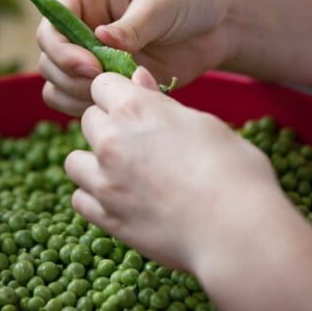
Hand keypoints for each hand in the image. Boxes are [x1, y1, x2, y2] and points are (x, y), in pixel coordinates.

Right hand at [37, 0, 233, 115]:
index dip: (63, 50)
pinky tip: (120, 104)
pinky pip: (76, 101)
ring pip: (56, 84)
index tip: (91, 66)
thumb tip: (100, 37)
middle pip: (48, 59)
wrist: (217, 21)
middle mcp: (77, 25)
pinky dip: (89, 108)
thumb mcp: (161, 3)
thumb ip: (131, 25)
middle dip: (71, 77)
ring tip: (118, 93)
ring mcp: (87, 55)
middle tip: (106, 84)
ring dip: (78, 96)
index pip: (51, 25)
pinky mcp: (103, 80)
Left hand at [65, 67, 279, 271]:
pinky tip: (120, 200)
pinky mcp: (105, 217)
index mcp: (135, 109)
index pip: (101, 84)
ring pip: (75, 161)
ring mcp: (104, 181)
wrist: (236, 230)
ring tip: (123, 173)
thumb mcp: (204, 123)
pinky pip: (80, 199)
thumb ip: (162, 103)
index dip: (118, 93)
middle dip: (107, 126)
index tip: (133, 106)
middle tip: (138, 143)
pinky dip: (94, 199)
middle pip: (88, 120)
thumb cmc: (234, 171)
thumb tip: (138, 80)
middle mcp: (111, 140)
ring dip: (93, 163)